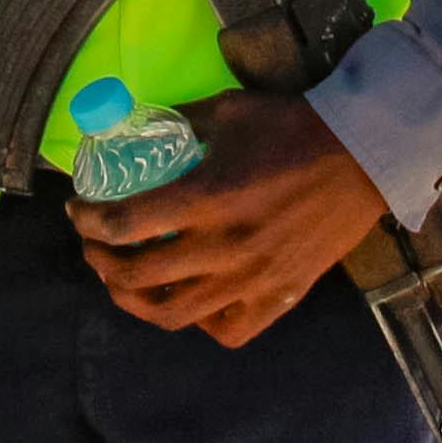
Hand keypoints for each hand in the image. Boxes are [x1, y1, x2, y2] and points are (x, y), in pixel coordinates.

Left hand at [67, 91, 391, 347]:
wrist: (364, 156)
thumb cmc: (293, 127)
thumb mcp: (228, 111)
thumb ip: (182, 123)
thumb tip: (142, 126)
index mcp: (206, 198)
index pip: (125, 223)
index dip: (88, 221)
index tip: (77, 211)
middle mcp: (223, 247)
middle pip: (137, 275)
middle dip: (100, 261)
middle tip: (94, 246)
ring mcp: (252, 279)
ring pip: (173, 314)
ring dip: (135, 300)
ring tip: (124, 282)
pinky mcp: (279, 297)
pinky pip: (227, 330)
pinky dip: (199, 322)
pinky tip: (188, 299)